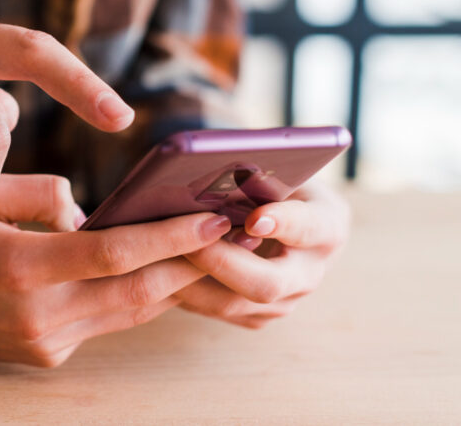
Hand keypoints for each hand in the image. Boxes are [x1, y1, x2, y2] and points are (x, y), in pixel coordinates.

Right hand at [0, 174, 233, 366]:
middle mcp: (39, 315)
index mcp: (20, 268)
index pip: (112, 253)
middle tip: (235, 234)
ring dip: (174, 284)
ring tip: (212, 252)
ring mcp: (45, 343)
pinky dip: (136, 297)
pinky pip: (106, 322)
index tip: (212, 219)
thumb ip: (38, 193)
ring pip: (129, 312)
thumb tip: (90, 209)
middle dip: (192, 264)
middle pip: (136, 291)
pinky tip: (160, 273)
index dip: (168, 237)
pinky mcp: (47, 355)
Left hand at [174, 181, 349, 327]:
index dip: (283, 224)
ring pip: (233, 302)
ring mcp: (285, 300)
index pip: (310, 228)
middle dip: (220, 262)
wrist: (278, 212)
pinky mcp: (256, 314)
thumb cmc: (271, 180)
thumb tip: (209, 170)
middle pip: (267, 283)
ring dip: (191, 280)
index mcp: (326, 226)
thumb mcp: (275, 170)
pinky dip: (184, 291)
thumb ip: (255, 174)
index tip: (253, 218)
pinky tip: (157, 270)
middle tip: (185, 241)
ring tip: (157, 256)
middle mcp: (311, 271)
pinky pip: (215, 310)